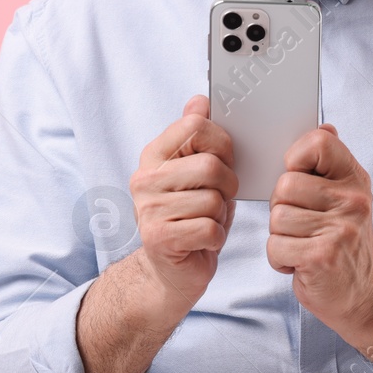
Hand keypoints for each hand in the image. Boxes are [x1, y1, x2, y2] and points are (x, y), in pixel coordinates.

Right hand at [127, 94, 238, 317]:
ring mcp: (149, 209)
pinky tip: (202, 240)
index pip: (195, 126)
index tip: (222, 160)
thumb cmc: (189, 217)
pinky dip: (216, 237)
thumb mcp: (195, 173)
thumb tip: (199, 100)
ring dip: (220, 215)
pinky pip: (210, 228)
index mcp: (154, 155)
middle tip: (218, 198)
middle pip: (211, 166)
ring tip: (206, 220)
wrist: (169, 271)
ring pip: (213, 200)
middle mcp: (145, 179)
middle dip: (227, 185)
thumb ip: (197, 138)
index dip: (222, 144)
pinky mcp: (160, 238)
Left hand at [267, 123, 372, 329]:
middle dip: (282, 208)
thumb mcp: (346, 198)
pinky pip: (276, 246)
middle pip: (285, 185)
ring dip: (280, 237)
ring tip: (302, 245)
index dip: (296, 158)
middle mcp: (352, 200)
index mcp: (354, 179)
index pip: (318, 141)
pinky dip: (280, 259)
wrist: (363, 295)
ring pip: (277, 217)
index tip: (300, 179)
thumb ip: (330, 164)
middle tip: (301, 225)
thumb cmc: (344, 244)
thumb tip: (324, 125)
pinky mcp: (323, 256)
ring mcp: (340, 228)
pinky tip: (299, 262)